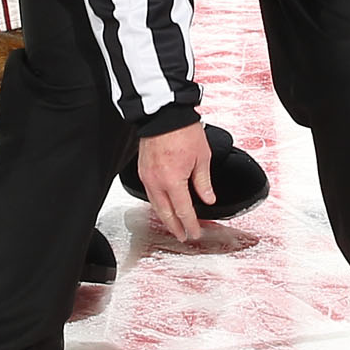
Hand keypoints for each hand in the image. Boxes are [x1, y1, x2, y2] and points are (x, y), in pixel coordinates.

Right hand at [136, 122, 218, 242]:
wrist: (164, 114)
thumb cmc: (183, 130)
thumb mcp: (202, 158)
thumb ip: (204, 182)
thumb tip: (208, 198)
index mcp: (173, 180)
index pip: (183, 211)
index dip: (190, 225)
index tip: (195, 233)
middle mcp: (157, 181)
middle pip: (166, 213)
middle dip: (175, 227)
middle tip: (183, 236)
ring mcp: (147, 176)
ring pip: (155, 205)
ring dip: (165, 217)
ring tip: (173, 225)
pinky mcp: (142, 170)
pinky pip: (149, 193)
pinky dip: (157, 203)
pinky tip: (163, 205)